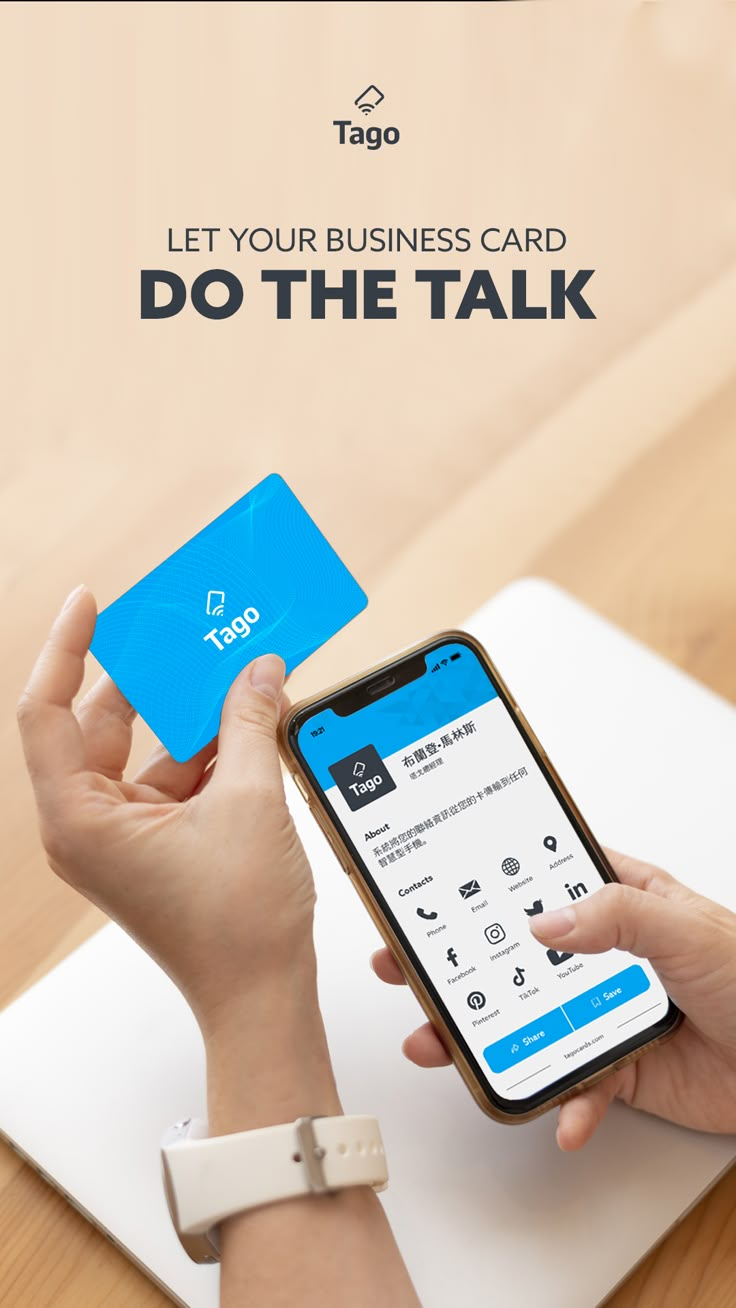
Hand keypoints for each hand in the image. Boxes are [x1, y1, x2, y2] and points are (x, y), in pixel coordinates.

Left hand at [17, 586, 318, 1045]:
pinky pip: (174, 775)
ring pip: (145, 747)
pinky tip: (250, 717)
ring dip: (190, 713)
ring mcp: (123, 834)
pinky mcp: (157, 842)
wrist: (262, 996)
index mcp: (80, 817)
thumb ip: (249, 723)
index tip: (91, 600)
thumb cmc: (238, 925)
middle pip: (102, 722)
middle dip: (149, 676)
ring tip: (232, 667)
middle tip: (184, 627)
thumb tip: (260, 670)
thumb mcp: (249, 801)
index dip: (66, 647)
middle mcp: (88, 824)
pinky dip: (209, 747)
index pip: (46, 711)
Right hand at [371, 851, 735, 1150]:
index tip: (431, 888)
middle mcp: (604, 955)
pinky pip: (576, 1086)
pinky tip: (563, 1116)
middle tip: (403, 966)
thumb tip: (547, 921)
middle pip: (515, 956)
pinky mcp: (618, 1070)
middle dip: (457, 964)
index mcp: (621, 900)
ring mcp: (604, 1012)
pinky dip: (565, 1105)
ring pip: (528, 1022)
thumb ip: (619, 916)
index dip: (487, 883)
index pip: (541, 881)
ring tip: (439, 1045)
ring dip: (483, 1038)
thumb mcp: (687, 930)